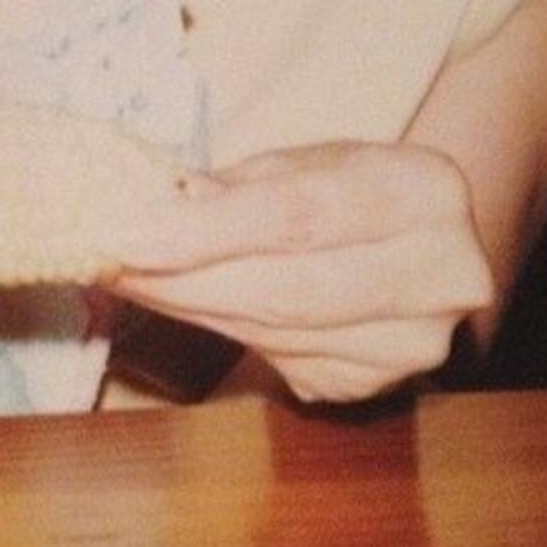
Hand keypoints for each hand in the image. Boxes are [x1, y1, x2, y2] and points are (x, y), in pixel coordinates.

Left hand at [114, 140, 494, 402]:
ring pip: (274, 333)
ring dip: (186, 306)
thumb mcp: (302, 161)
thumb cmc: (344, 187)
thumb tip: (159, 205)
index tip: (126, 234)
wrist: (420, 241)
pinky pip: (277, 362)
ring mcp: (415, 343)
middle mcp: (441, 274)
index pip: (298, 216)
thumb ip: (239, 186)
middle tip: (105, 260)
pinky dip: (217, 331)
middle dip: (181, 278)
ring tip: (125, 276)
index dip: (206, 231)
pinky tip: (180, 304)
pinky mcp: (377, 384)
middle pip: (285, 288)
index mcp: (425, 190)